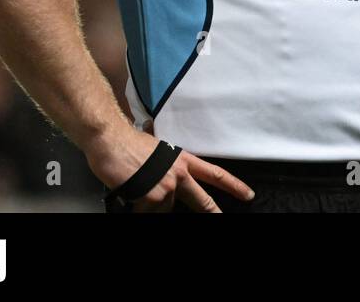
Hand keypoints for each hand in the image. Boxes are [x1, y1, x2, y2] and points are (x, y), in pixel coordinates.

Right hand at [86, 124, 254, 212]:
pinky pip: (148, 212)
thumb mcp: (157, 149)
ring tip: (140, 189)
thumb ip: (167, 162)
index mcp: (183, 160)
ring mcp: (166, 187)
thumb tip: (165, 170)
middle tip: (220, 218)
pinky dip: (140, 208)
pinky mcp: (151, 198)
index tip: (247, 194)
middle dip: (213, 211)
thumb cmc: (129, 143)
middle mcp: (179, 174)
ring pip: (165, 208)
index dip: (234, 185)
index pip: (215, 174)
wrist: (111, 141)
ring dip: (154, 205)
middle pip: (202, 199)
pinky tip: (132, 195)